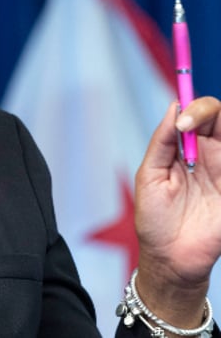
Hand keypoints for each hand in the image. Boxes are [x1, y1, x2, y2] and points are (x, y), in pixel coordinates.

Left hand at [133, 96, 220, 324]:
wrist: (169, 258)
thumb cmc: (155, 218)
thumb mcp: (150, 174)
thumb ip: (163, 142)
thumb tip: (174, 108)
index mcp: (185, 150)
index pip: (197, 115)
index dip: (193, 106)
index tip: (181, 118)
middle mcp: (210, 157)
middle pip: (220, 119)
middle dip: (207, 110)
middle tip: (190, 124)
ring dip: (220, 130)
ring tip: (196, 154)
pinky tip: (216, 178)